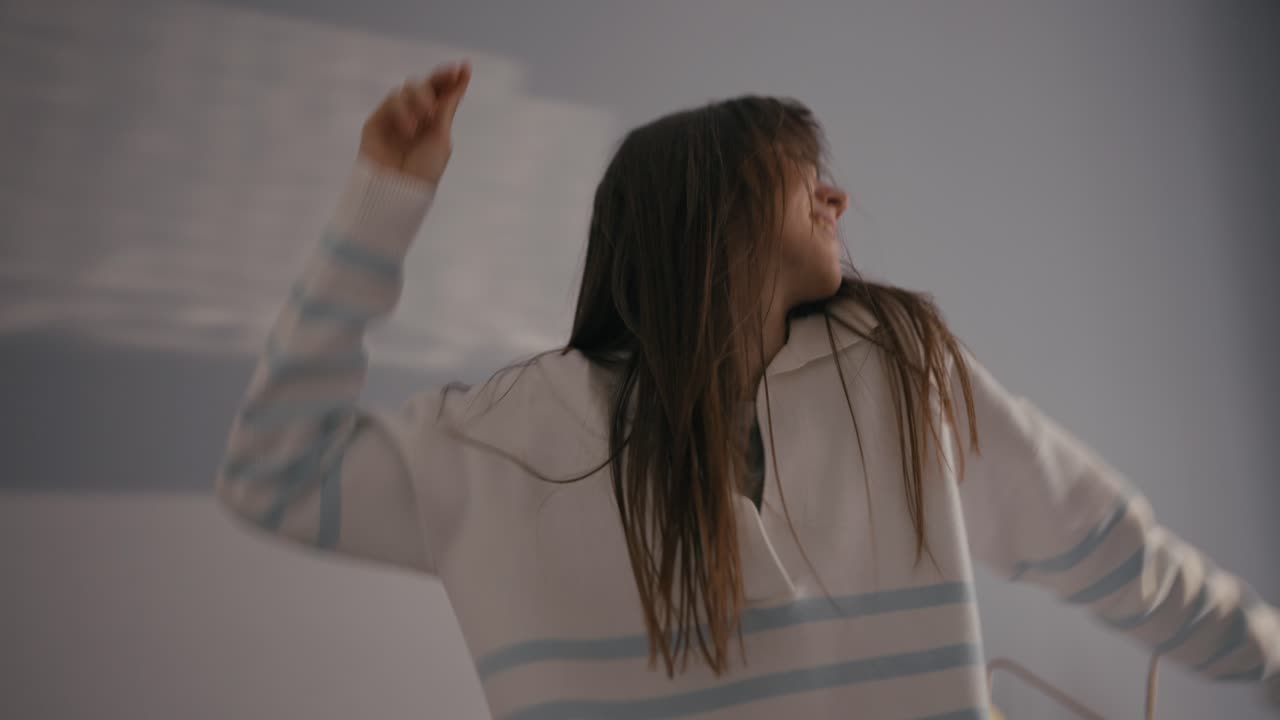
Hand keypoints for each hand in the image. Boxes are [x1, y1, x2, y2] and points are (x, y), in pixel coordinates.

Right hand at [358, 60, 471, 184]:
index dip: (454, 80)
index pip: (444, 95)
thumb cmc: (423, 172)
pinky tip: (410, 128)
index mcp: (435, 123)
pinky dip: (404, 110)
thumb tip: (457, 84)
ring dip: (421, 98)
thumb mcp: (440, 139)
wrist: (397, 190)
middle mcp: (416, 116)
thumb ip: (445, 110)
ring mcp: (396, 117)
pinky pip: (393, 100)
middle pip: (427, 85)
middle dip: (440, 78)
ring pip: (410, 88)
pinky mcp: (377, 120)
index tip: (465, 66)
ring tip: (427, 117)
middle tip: (452, 74)